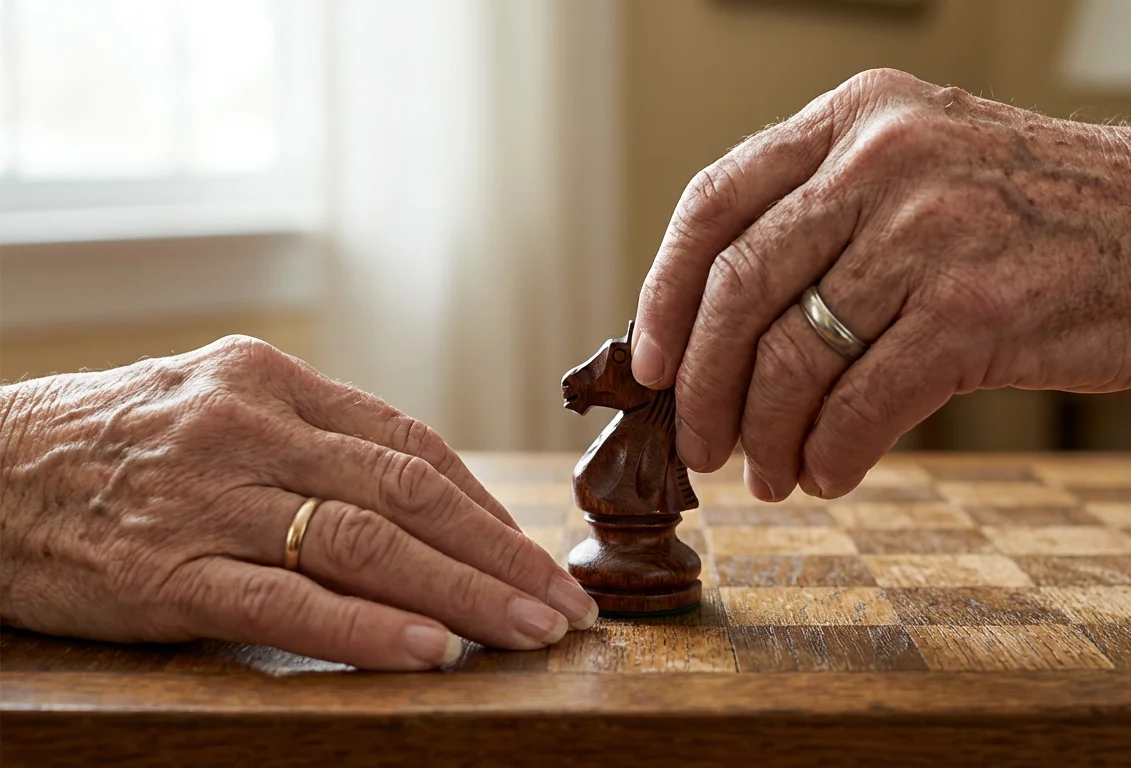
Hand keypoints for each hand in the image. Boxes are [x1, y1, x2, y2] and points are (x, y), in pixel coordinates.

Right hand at [0, 336, 596, 670]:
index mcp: (273, 380)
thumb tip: (424, 498)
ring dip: (462, 594)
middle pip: (409, 494)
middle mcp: (251, 427)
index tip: (541, 557)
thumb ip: (312, 440)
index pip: (413, 447)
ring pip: (364, 544)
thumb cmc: (112, 445)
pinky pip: (286, 601)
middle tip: (566, 606)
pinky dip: (366, 628)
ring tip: (529, 633)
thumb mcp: (215, 406)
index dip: (489, 508)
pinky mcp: (165, 571)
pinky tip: (428, 651)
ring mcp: (208, 499)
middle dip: (501, 556)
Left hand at [632, 69, 1130, 501]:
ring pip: (797, 354)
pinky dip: (833, 451)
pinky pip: (865, 402)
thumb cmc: (1044, 214)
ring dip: (768, 433)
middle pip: (741, 286)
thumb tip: (725, 337)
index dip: (666, 295)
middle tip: (702, 445)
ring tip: (771, 472)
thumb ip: (830, 223)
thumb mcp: (927, 168)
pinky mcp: (978, 309)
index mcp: (856, 116)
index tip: (652, 365)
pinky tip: (831, 474)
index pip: (716, 202)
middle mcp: (884, 157)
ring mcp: (932, 230)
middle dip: (706, 385)